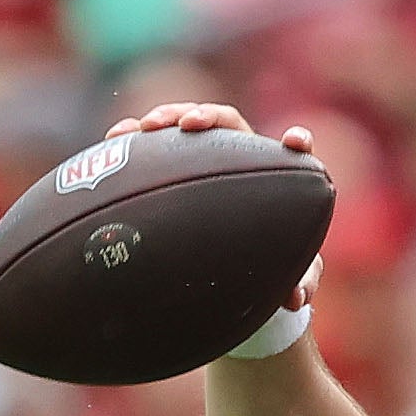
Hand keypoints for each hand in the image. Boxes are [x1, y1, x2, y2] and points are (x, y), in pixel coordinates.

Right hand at [106, 106, 324, 355]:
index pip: (290, 151)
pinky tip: (115, 137)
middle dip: (207, 116)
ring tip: (145, 127)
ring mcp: (205, 154)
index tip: (296, 142)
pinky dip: (135, 135)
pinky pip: (153, 141)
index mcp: (275, 175)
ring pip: (185, 123)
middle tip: (188, 125)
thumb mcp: (288, 275)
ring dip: (166, 117)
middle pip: (226, 122)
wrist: (235, 260)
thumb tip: (295, 299)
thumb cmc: (269, 261)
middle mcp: (240, 156)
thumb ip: (300, 283)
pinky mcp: (175, 160)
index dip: (297, 143)